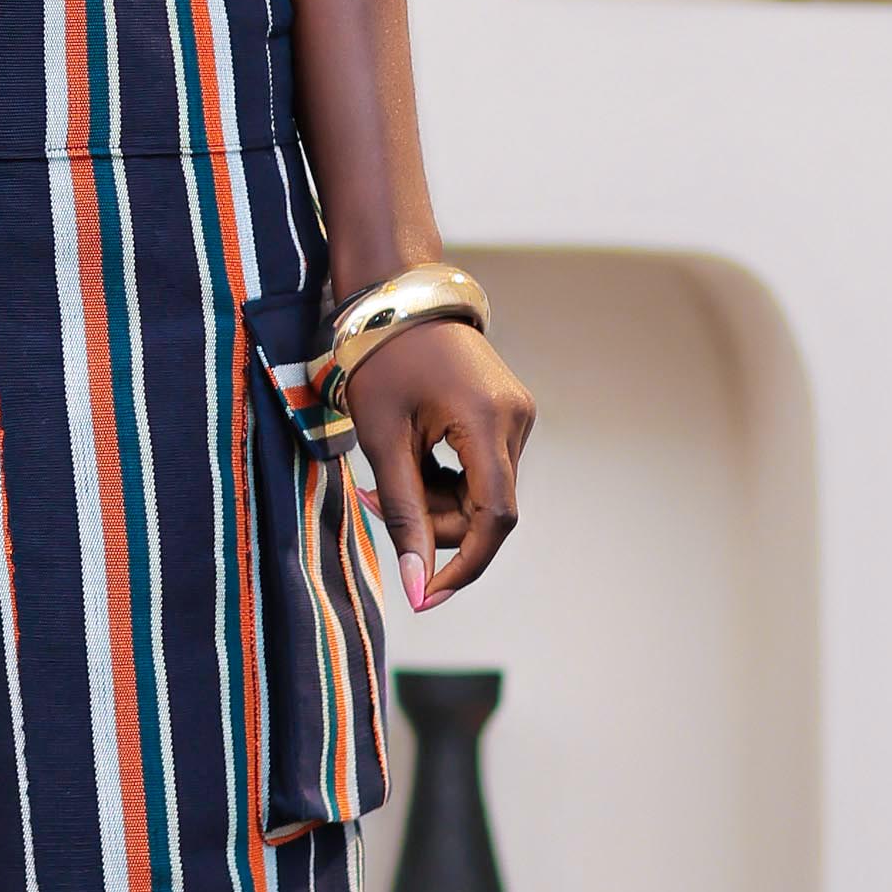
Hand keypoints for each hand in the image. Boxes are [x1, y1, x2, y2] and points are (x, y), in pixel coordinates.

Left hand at [346, 316, 531, 611]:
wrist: (396, 295)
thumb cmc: (379, 358)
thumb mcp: (381, 439)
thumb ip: (402, 513)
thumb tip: (416, 586)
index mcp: (490, 422)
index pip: (494, 521)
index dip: (462, 566)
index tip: (425, 597)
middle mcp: (517, 420)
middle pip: (487, 510)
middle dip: (433, 523)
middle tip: (375, 499)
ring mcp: (517, 415)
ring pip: (484, 493)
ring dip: (435, 500)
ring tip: (383, 473)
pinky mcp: (506, 413)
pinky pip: (482, 469)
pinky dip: (446, 479)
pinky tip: (410, 457)